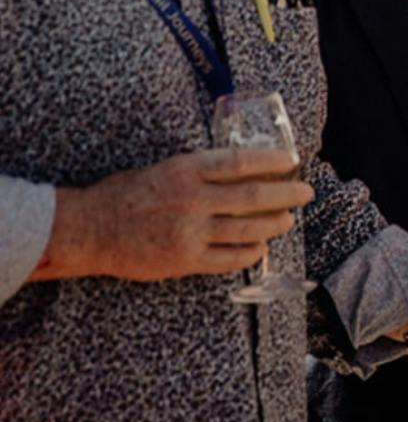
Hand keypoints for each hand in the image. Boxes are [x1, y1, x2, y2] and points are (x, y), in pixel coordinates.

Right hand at [36, 148, 309, 281]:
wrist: (88, 229)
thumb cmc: (125, 194)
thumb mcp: (164, 169)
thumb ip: (200, 171)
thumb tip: (242, 172)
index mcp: (186, 170)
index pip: (240, 162)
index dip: (271, 162)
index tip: (292, 162)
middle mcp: (193, 199)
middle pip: (253, 197)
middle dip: (286, 195)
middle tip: (305, 193)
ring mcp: (190, 231)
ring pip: (247, 229)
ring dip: (274, 225)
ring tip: (288, 220)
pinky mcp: (185, 260)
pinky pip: (228, 259)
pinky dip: (249, 254)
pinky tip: (260, 248)